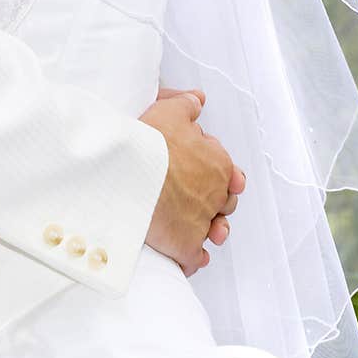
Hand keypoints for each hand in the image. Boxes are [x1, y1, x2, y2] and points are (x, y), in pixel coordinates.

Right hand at [140, 88, 245, 275]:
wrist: (129, 174)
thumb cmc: (149, 142)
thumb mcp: (168, 112)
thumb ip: (186, 106)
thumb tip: (198, 98)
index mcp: (218, 164)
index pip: (227, 172)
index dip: (215, 173)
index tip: (200, 173)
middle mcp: (215, 195)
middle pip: (223, 203)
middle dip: (215, 203)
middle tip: (198, 201)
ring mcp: (201, 222)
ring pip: (212, 231)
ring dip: (209, 232)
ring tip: (203, 234)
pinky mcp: (185, 246)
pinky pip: (193, 258)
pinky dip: (191, 259)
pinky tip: (187, 259)